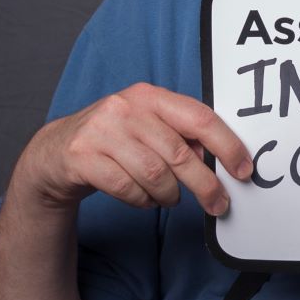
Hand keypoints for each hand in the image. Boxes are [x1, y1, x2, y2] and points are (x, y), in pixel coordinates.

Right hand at [14, 83, 252, 216]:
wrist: (55, 152)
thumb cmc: (115, 140)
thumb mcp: (148, 127)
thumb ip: (181, 136)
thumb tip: (221, 159)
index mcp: (151, 96)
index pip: (200, 118)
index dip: (227, 145)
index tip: (244, 169)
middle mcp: (127, 107)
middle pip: (179, 153)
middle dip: (204, 184)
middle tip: (218, 203)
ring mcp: (102, 131)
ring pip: (154, 174)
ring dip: (168, 195)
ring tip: (169, 198)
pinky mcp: (81, 157)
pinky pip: (125, 188)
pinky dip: (141, 200)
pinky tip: (144, 199)